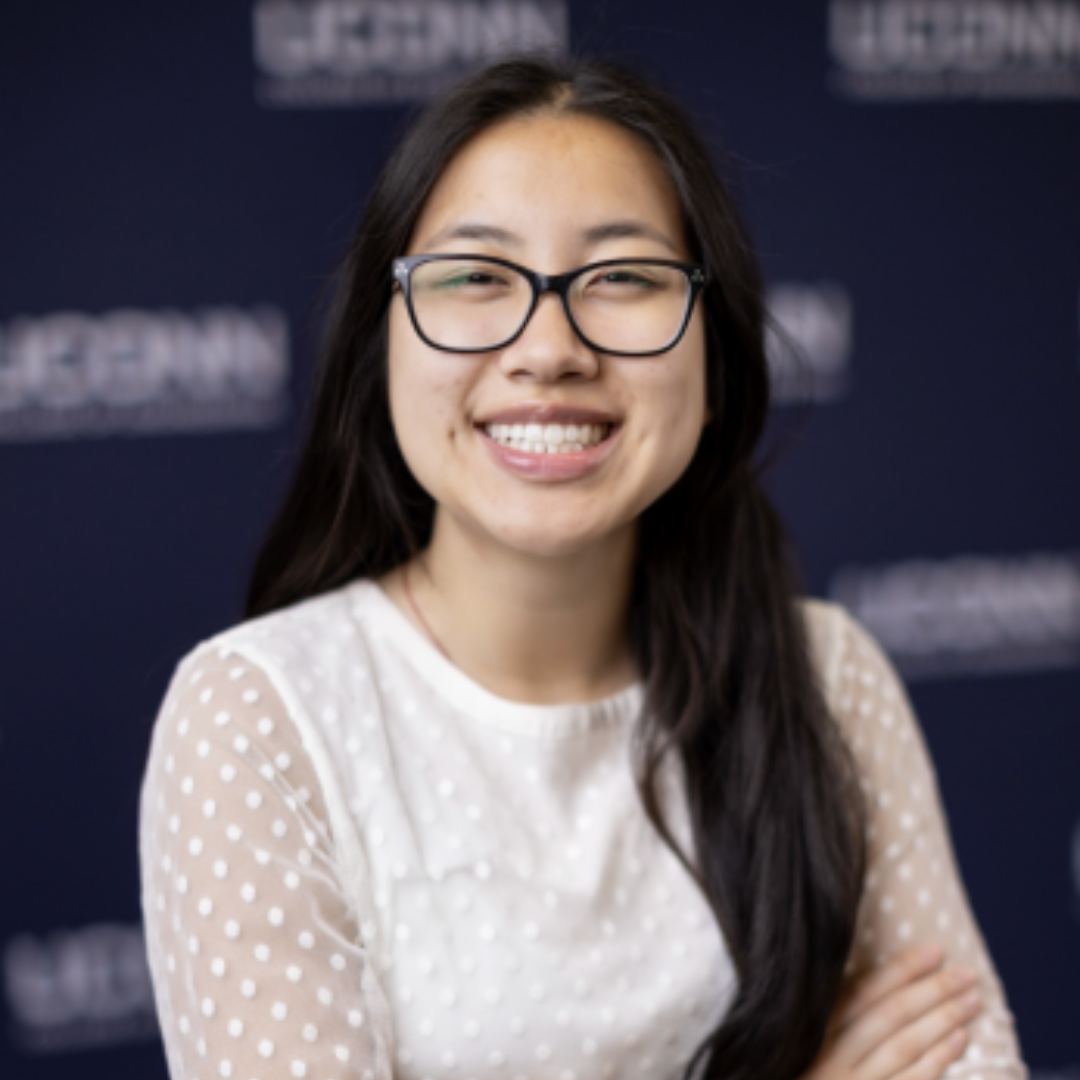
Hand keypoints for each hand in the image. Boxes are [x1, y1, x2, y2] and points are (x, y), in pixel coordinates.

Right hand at [802, 945, 979, 1079]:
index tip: (934, 951)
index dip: (901, 970)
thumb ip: (831, 1017)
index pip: (863, 991)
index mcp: (813, 1030)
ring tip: (972, 1002)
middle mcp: (832, 1057)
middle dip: (932, 991)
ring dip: (942, 1020)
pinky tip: (959, 1040)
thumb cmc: (801, 1072)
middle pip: (890, 1015)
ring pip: (905, 1047)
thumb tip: (877, 983)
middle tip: (966, 974)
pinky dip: (938, 1060)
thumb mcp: (801, 1043)